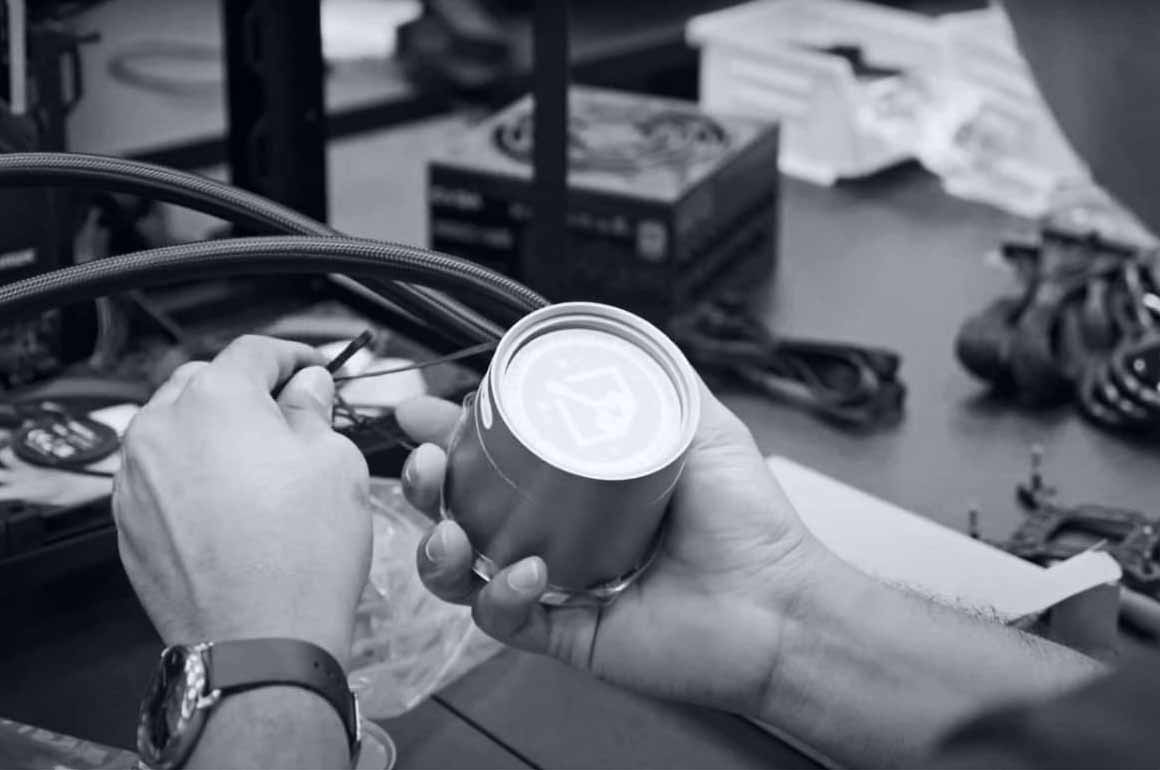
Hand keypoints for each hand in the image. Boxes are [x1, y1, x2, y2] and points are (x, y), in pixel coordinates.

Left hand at [114, 335, 371, 667]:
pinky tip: (231, 504)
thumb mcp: (335, 463)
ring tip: (258, 465)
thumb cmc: (303, 555)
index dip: (293, 355)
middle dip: (248, 390)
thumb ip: (313, 411)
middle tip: (290, 417)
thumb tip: (305, 389)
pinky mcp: (128, 521)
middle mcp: (162, 428)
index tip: (312, 369)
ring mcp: (136, 477)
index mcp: (216, 399)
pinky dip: (192, 474)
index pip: (254, 351)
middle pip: (205, 382)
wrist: (259, 640)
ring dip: (214, 432)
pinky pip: (160, 475)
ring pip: (176, 428)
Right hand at [395, 385, 829, 714]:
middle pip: (463, 508)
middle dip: (427, 485)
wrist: (779, 603)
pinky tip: (524, 572)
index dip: (450, 434)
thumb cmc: (750, 522)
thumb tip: (623, 334)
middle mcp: (558, 532)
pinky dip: (498, 596)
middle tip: (426, 467)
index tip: (421, 411)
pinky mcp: (564, 633)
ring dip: (438, 547)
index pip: (495, 454)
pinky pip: (503, 620)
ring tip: (451, 531)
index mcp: (577, 484)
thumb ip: (662, 377)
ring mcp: (557, 584)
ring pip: (464, 569)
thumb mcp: (701, 426)